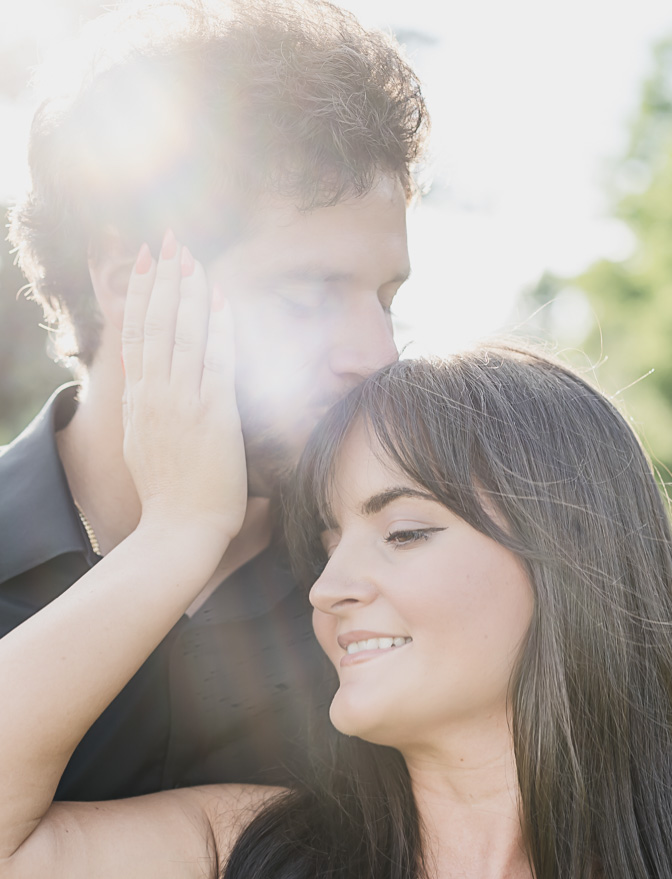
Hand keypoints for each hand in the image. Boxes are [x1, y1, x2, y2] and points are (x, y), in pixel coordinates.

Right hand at [121, 231, 246, 546]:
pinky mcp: (213, 414)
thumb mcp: (145, 448)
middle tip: (170, 242)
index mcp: (138, 402)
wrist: (178, 531)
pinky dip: (218, 327)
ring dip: (188, 292)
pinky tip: (220, 299)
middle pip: (156, 323)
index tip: (147, 263)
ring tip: (191, 257)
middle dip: (163, 278)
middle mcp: (156, 395)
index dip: (142, 295)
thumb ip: (149, 416)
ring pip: (183, 334)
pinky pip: (216, 360)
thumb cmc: (170, 501)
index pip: (137, 335)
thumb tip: (150, 398)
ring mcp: (182, 402)